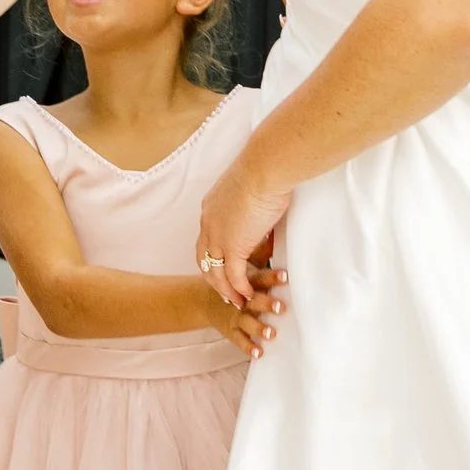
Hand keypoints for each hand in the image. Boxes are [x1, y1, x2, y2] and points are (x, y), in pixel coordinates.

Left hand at [197, 148, 290, 317]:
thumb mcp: (251, 190)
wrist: (265, 169)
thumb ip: (252, 206)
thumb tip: (264, 213)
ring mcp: (219, 237)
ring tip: (236, 301)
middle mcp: (208, 224)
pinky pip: (233, 276)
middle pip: (204, 259)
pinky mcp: (233, 247)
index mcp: (210, 208)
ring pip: (216, 272)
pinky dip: (239, 288)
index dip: (212, 255)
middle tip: (223, 291)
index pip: (206, 239)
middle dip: (213, 277)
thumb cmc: (265, 171)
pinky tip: (246, 295)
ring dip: (225, 289)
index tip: (220, 266)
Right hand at [197, 278, 282, 360]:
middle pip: (254, 300)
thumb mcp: (248, 275)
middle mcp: (242, 299)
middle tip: (280, 307)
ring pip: (247, 322)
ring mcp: (236, 316)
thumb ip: (267, 275)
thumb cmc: (238, 288)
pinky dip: (249, 347)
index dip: (272, 277)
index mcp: (249, 283)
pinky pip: (240, 340)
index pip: (261, 279)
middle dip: (266, 303)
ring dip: (259, 327)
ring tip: (271, 333)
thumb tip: (292, 263)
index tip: (285, 277)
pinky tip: (259, 352)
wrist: (206, 301)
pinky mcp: (231, 331)